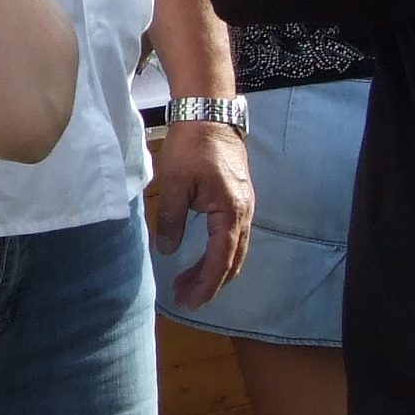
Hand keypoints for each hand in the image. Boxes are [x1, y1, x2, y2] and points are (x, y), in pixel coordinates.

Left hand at [152, 119, 253, 309]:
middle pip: (232, 260)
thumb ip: (172, 220)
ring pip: (234, 250)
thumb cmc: (191, 146)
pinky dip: (219, 253)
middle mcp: (244, 213)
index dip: (206, 284)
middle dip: (210, 283)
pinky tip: (203, 258)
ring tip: (188, 283)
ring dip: (214, 270)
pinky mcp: (239, 198)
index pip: (221, 260)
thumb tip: (169, 251)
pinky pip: (233, 236)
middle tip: (185, 298)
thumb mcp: (174, 184)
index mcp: (230, 212)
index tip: (189, 302)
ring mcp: (245, 206)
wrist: (209, 113)